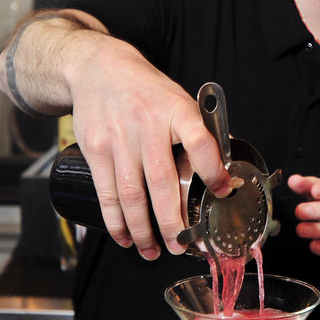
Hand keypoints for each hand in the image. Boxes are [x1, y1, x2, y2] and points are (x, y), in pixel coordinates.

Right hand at [68, 35, 231, 258]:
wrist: (98, 69)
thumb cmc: (146, 90)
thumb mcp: (178, 100)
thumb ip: (198, 133)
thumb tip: (224, 171)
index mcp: (176, 110)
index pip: (199, 141)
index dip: (213, 169)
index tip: (222, 192)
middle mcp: (147, 125)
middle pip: (162, 182)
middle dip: (173, 221)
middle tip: (181, 246)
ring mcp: (119, 139)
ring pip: (131, 195)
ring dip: (143, 230)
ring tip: (154, 251)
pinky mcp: (95, 149)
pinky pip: (106, 193)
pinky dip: (116, 221)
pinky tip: (125, 237)